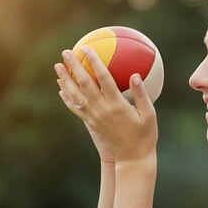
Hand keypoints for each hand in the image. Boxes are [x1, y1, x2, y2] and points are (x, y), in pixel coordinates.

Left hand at [54, 46, 157, 163]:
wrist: (133, 159)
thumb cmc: (145, 136)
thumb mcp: (149, 114)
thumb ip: (141, 94)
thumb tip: (135, 74)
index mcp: (117, 105)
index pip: (102, 78)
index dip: (94, 62)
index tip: (86, 49)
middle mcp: (102, 109)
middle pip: (84, 84)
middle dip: (74, 66)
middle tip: (66, 52)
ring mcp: (94, 117)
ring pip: (75, 95)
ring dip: (65, 80)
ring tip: (57, 67)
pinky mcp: (91, 124)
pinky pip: (75, 109)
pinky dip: (67, 98)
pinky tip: (61, 89)